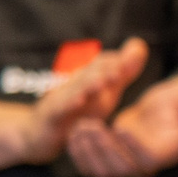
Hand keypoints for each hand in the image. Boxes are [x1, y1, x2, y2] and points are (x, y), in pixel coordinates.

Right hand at [13, 38, 147, 163]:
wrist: (38, 132)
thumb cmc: (75, 110)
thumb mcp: (104, 92)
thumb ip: (123, 71)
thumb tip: (139, 44)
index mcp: (88, 78)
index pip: (103, 63)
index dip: (118, 59)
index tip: (135, 51)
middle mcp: (73, 85)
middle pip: (88, 72)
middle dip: (104, 68)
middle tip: (121, 65)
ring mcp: (60, 99)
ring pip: (74, 89)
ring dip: (87, 84)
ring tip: (102, 81)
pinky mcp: (50, 116)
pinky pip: (60, 109)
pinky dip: (68, 104)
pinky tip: (79, 102)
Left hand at [67, 73, 177, 176]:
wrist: (157, 117)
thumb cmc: (171, 107)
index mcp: (165, 154)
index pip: (149, 159)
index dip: (134, 146)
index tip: (121, 126)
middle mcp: (145, 167)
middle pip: (123, 168)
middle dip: (105, 147)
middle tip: (91, 126)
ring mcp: (126, 169)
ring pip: (104, 171)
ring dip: (89, 151)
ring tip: (80, 127)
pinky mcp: (109, 165)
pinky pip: (90, 168)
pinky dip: (79, 155)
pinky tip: (72, 135)